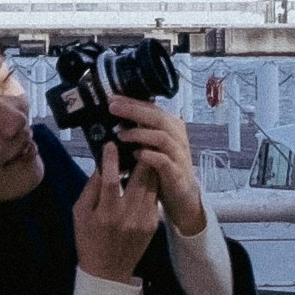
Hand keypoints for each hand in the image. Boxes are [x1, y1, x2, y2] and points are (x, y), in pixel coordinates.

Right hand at [71, 145, 164, 279]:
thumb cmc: (88, 240)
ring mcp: (144, 220)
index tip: (111, 143)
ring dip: (148, 167)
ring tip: (143, 152)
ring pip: (152, 184)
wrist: (108, 271)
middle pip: (140, 177)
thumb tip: (102, 165)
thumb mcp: (80, 214)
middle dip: (139, 156)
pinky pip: (154, 196)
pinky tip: (146, 174)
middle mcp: (128, 216)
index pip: (112, 180)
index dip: (112, 160)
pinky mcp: (153, 223)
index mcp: (106, 214)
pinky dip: (151, 183)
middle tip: (136, 140)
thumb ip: (91, 189)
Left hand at [103, 96, 208, 238]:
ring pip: (161, 137)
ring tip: (120, 135)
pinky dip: (148, 155)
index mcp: (171, 126)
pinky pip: (163, 160)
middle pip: (157, 117)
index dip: (131, 102)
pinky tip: (135, 154)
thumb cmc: (163, 167)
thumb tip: (115, 119)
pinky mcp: (176, 172)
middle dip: (133, 111)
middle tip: (113, 108)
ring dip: (139, 133)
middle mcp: (177, 136)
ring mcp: (178, 154)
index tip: (111, 99)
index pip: (151, 107)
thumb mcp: (152, 145)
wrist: (182, 195)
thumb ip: (141, 131)